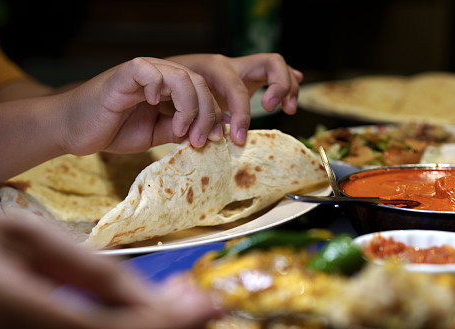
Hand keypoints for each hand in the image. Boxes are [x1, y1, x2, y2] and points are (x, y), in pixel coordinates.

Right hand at [56, 57, 225, 154]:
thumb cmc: (112, 130)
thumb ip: (178, 131)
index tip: (215, 141)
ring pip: (181, 76)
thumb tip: (208, 134)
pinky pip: (147, 70)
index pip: (203, 93)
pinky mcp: (122, 75)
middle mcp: (159, 76)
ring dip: (189, 106)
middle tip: (201, 141)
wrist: (75, 131)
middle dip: (206, 114)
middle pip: (198, 83)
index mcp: (168, 88)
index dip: (213, 116)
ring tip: (180, 130)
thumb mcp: (154, 135)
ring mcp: (142, 73)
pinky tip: (152, 104)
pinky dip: (156, 85)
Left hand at [168, 53, 302, 144]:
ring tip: (289, 110)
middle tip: (272, 109)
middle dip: (280, 86)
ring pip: (277, 67)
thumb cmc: (166, 94)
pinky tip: (292, 95)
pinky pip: (274, 75)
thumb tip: (208, 138)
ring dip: (288, 86)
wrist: (161, 82)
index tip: (239, 139)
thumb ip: (189, 120)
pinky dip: (288, 83)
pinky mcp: (248, 79)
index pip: (236, 88)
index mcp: (214, 68)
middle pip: (271, 63)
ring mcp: (242, 70)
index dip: (241, 115)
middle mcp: (232, 65)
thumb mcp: (172, 104)